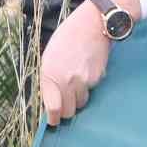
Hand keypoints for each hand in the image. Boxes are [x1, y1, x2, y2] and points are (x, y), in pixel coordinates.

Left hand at [39, 1, 110, 125]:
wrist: (92, 25)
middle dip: (66, 110)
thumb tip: (51, 100)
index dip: (53, 118)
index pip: (53, 108)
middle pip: (68, 111)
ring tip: (77, 82)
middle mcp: (66, 80)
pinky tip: (86, 72)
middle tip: (65, 103)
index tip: (53, 121)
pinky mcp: (97, 79)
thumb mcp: (49, 56)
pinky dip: (88, 87)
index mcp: (50, 74)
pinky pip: (91, 91)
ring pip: (81, 103)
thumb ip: (48, 78)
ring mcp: (83, 81)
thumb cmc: (67, 38)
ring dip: (78, 98)